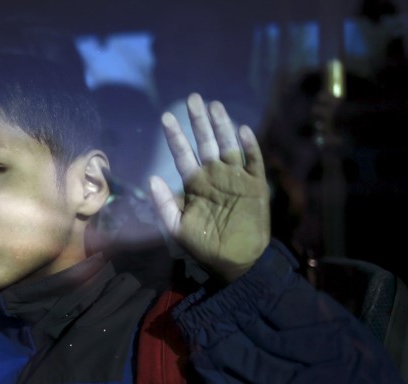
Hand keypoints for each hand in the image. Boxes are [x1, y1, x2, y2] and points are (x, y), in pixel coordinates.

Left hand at [149, 93, 269, 281]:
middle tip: (193, 98)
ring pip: (228, 145)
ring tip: (214, 105)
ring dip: (222, 125)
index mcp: (195, 184)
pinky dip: (249, 146)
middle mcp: (214, 176)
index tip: (165, 118)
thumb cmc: (203, 246)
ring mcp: (235, 178)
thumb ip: (164, 203)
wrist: (234, 261)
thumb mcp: (177, 227)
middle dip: (198, 121)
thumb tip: (152, 178)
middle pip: (205, 142)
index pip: (183, 154)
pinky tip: (242, 130)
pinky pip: (253, 161)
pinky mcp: (255, 185)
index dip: (175, 136)